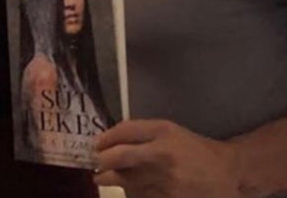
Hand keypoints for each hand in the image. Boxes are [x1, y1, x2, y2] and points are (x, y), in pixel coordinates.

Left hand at [94, 119, 242, 197]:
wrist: (227, 173)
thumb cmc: (192, 148)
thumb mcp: (169, 131)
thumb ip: (140, 133)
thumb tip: (106, 141)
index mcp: (163, 132)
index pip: (124, 131)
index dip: (105, 138)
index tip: (95, 144)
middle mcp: (162, 155)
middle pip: (119, 157)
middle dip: (101, 161)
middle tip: (95, 164)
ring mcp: (166, 180)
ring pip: (125, 181)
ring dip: (112, 180)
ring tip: (105, 177)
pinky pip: (139, 196)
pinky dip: (131, 192)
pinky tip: (133, 188)